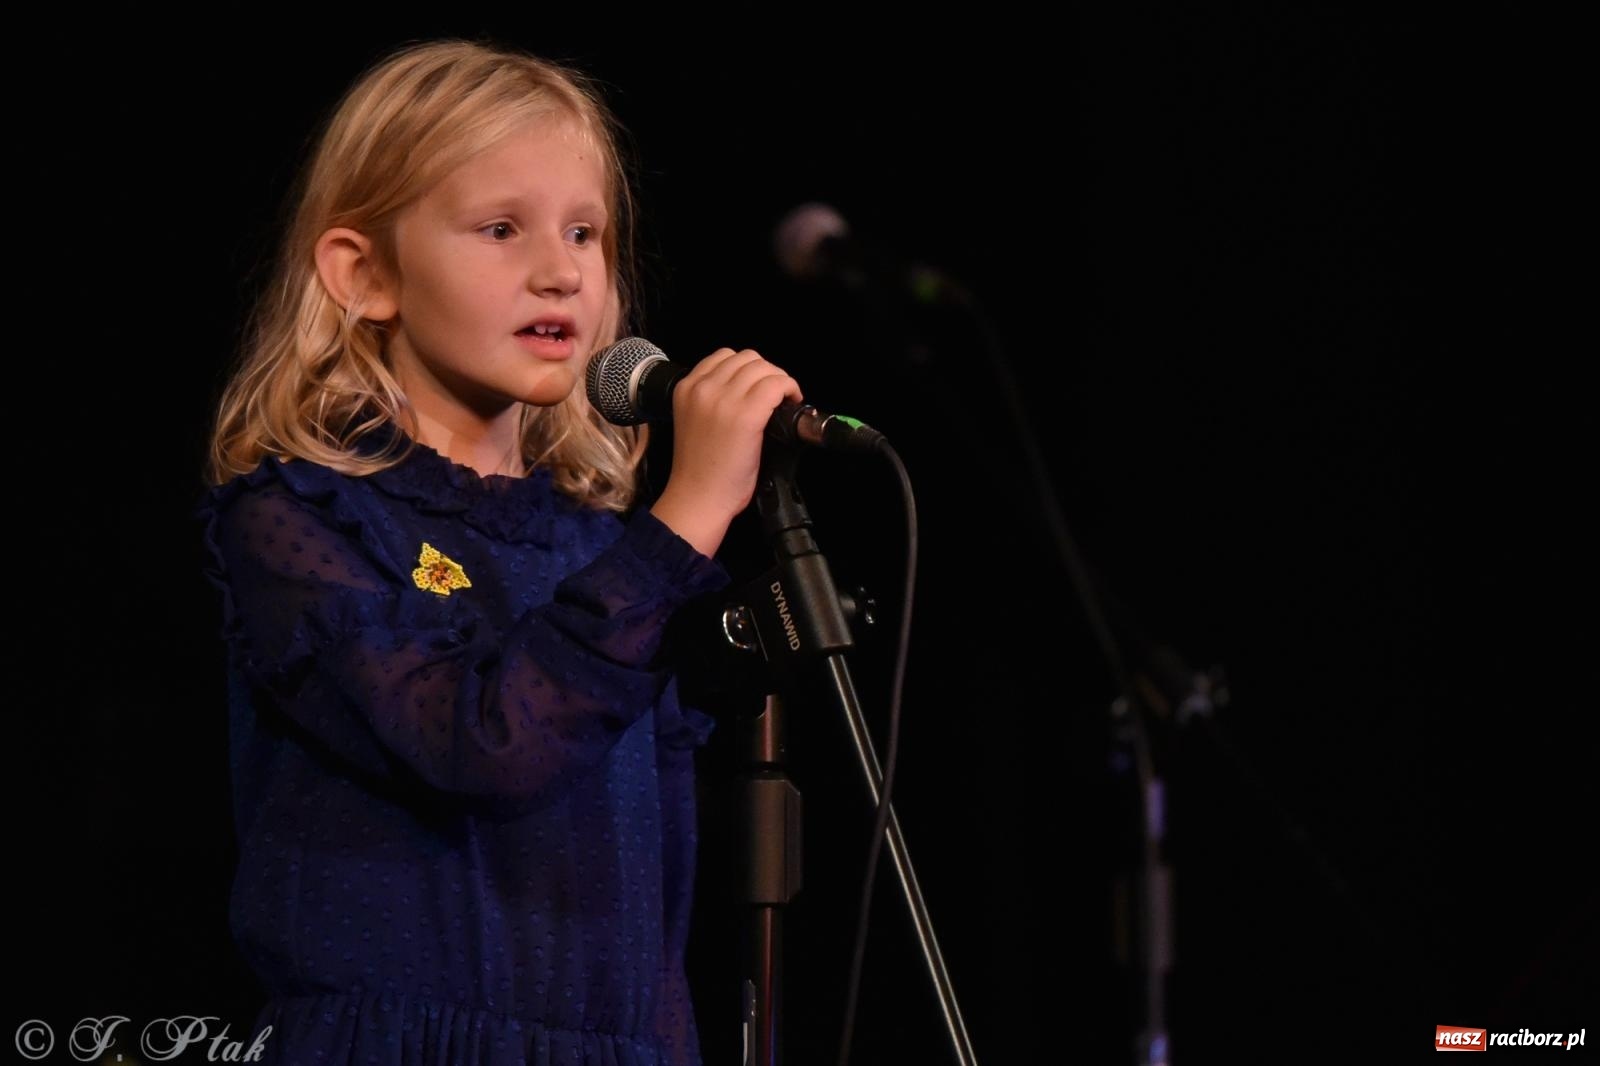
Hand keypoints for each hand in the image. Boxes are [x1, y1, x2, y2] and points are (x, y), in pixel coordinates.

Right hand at [648, 348, 801, 555]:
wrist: (698, 497)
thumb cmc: (699, 470)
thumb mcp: (693, 421)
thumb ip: (711, 400)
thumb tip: (745, 391)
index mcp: (687, 388)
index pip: (724, 357)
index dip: (747, 369)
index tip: (756, 386)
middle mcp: (703, 388)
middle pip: (747, 358)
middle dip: (765, 373)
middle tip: (774, 394)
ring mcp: (725, 399)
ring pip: (764, 368)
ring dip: (779, 380)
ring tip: (783, 399)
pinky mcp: (747, 414)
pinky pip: (777, 384)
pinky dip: (789, 389)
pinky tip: (791, 403)